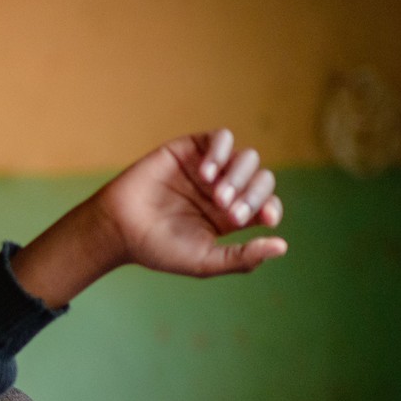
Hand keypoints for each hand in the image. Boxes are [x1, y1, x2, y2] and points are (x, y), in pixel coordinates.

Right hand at [11, 128, 285, 306]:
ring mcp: (208, 168)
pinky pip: (221, 138)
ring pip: (247, 158)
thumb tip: (282, 246)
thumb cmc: (158, 249)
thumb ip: (242, 257)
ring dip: (238, 175)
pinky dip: (221, 152)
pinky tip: (204, 173)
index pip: (267, 204)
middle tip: (229, 211)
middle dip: (252, 194)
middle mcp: (223, 189)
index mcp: (230, 216)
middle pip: (261, 179)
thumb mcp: (205, 262)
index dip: (270, 207)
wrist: (118, 228)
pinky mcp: (190, 149)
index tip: (263, 219)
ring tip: (215, 194)